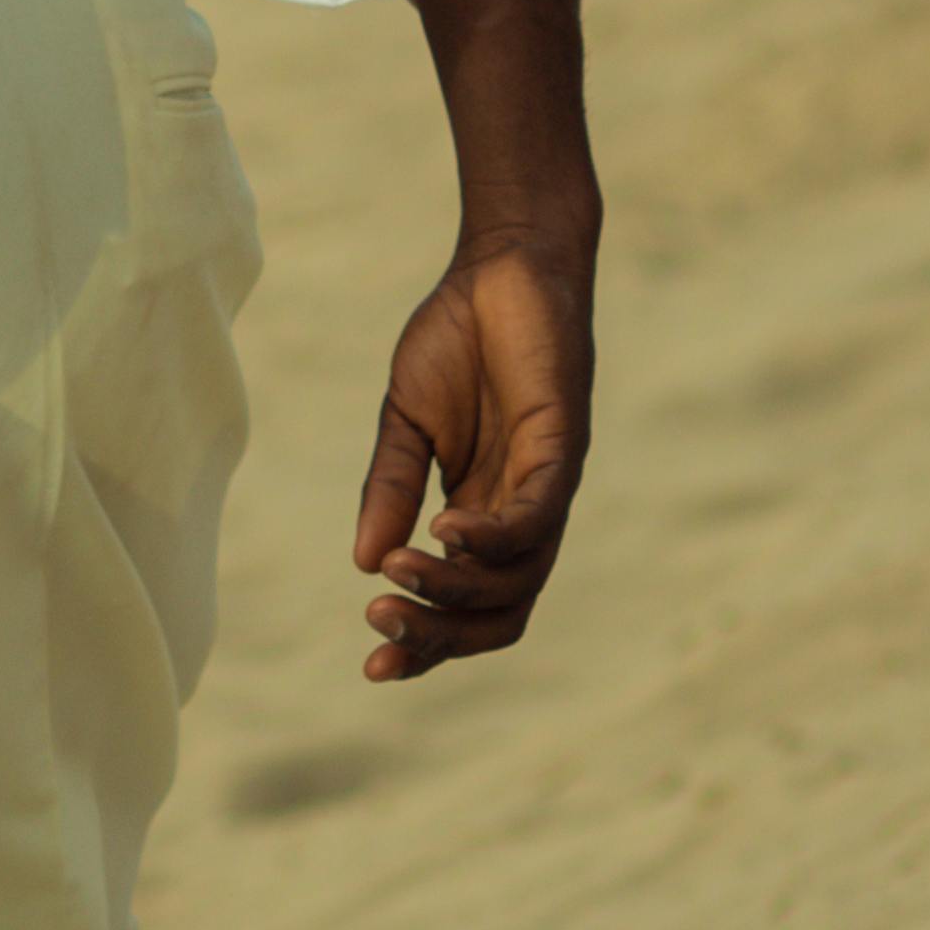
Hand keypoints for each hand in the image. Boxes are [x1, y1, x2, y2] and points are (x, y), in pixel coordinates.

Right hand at [354, 239, 592, 676]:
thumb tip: (364, 563)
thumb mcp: (405, 423)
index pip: (463, 606)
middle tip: (379, 625)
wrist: (502, 266)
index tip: (370, 663)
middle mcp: (522, 514)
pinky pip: (537, 516)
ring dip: (456, 586)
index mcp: (481, 514)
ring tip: (402, 570)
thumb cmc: (457, 339)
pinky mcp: (565, 448)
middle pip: (497, 613)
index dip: (424, 643)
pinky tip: (445, 528)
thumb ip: (389, 489)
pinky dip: (493, 536)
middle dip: (439, 634)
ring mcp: (547, 486)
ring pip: (517, 576)